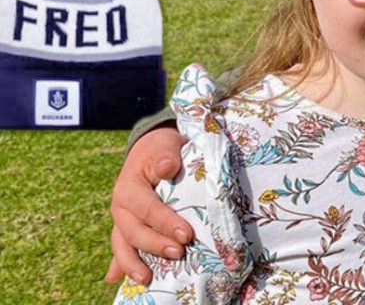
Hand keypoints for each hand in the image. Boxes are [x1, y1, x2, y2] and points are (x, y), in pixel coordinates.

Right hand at [104, 125, 189, 284]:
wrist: (150, 149)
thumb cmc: (160, 149)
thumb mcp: (164, 146)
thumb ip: (166, 156)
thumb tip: (167, 167)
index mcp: (128, 187)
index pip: (147, 208)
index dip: (165, 222)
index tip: (186, 234)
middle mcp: (120, 207)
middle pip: (134, 231)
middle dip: (155, 245)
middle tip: (179, 253)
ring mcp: (122, 220)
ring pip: (123, 244)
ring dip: (133, 263)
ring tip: (146, 278)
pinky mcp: (128, 227)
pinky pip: (122, 248)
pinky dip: (120, 264)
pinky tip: (116, 280)